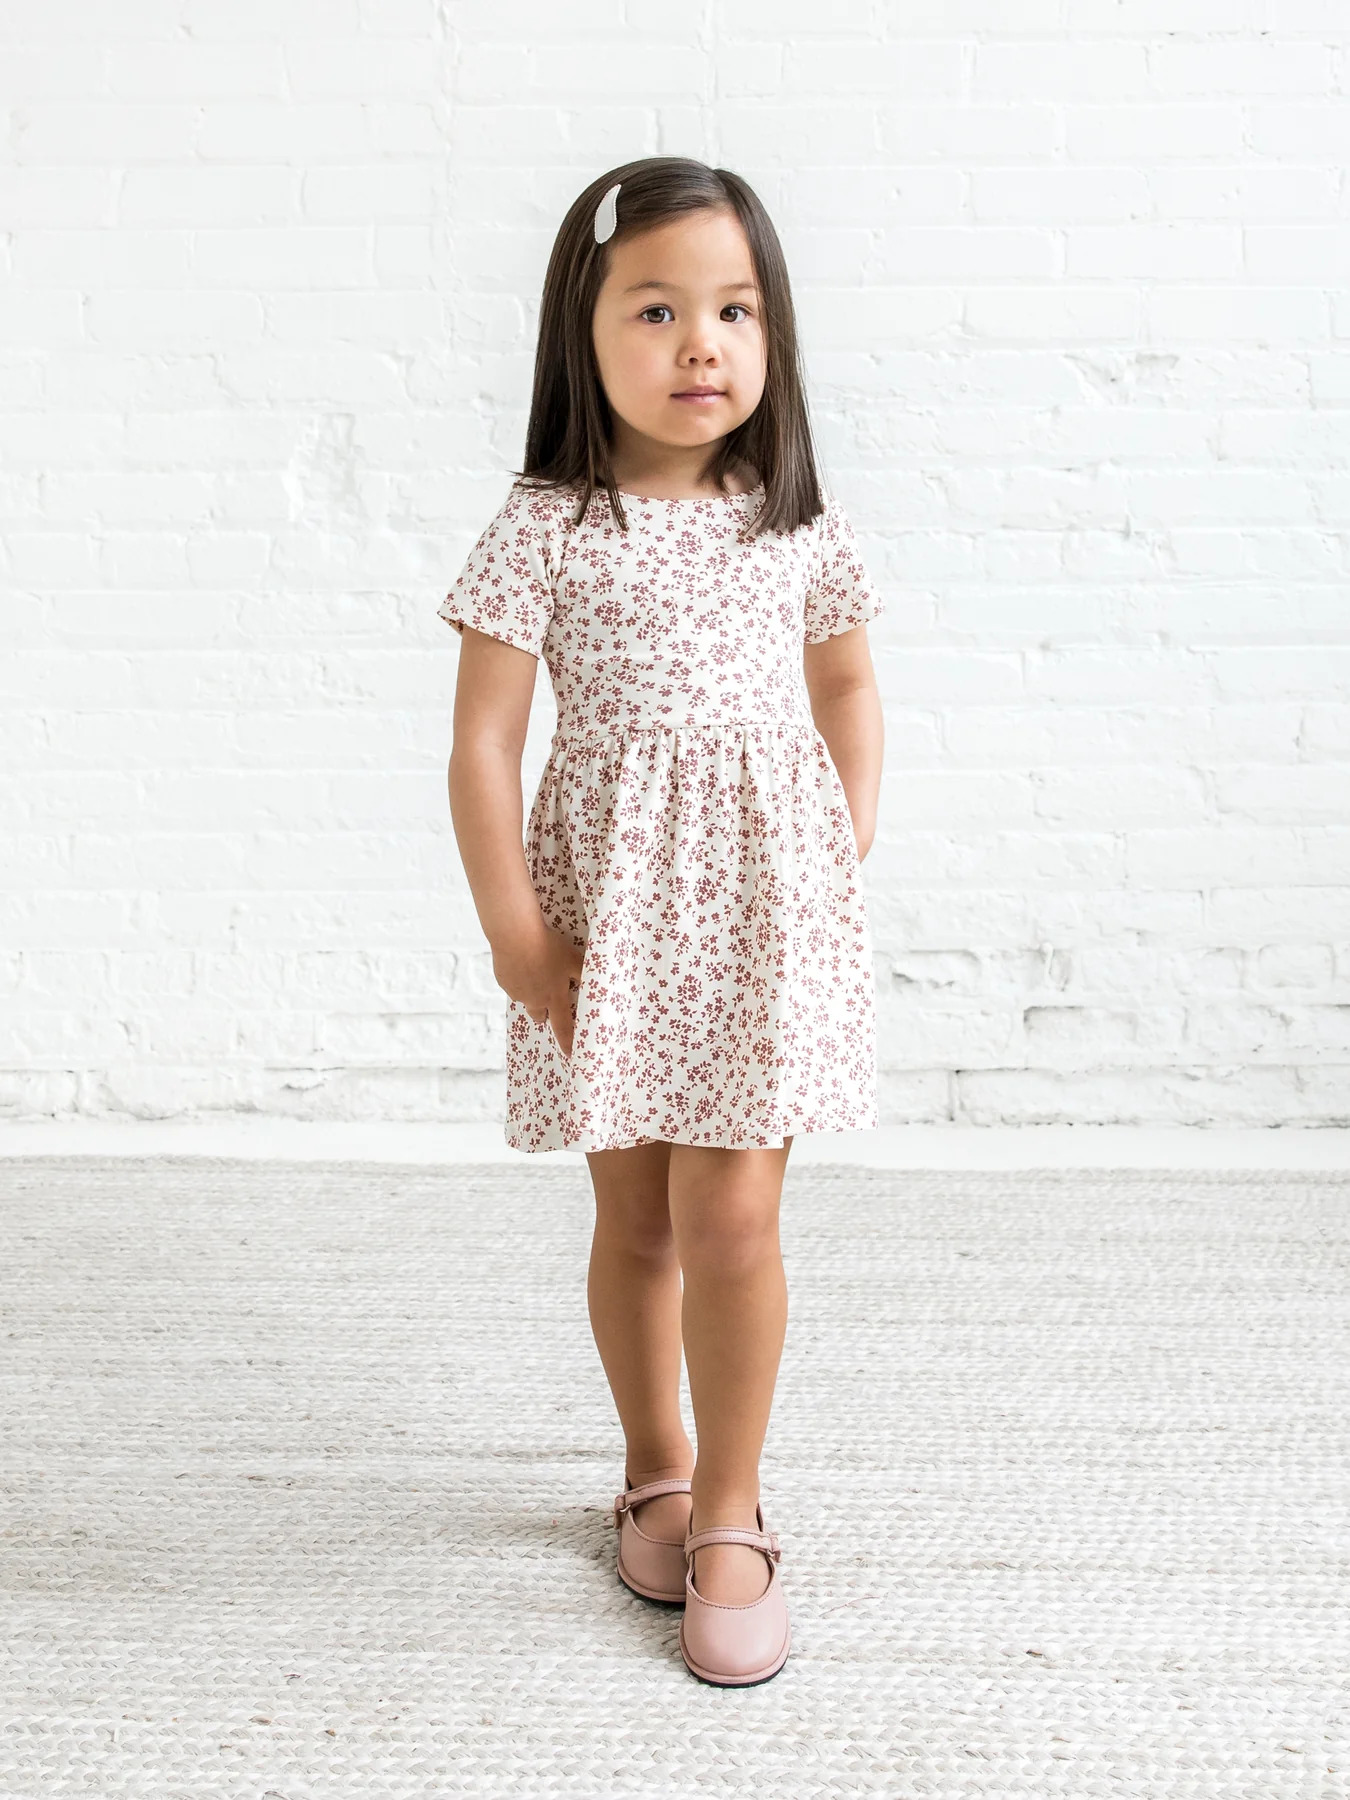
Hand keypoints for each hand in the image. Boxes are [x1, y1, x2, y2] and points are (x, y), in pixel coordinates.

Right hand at [491, 923, 586, 1060]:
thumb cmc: (548, 946)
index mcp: (554, 997)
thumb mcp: (573, 959)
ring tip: (535, 972)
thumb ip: (584, 973)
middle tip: (550, 998)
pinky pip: (512, 985)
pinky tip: (522, 963)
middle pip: (540, 1016)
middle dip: (545, 1012)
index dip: (568, 1042)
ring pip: (524, 999)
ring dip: (531, 993)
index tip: (570, 1056)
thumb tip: (597, 982)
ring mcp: (516, 992)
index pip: (563, 1027)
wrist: (515, 935)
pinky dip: (518, 979)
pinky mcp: (503, 981)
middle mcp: (534, 999)